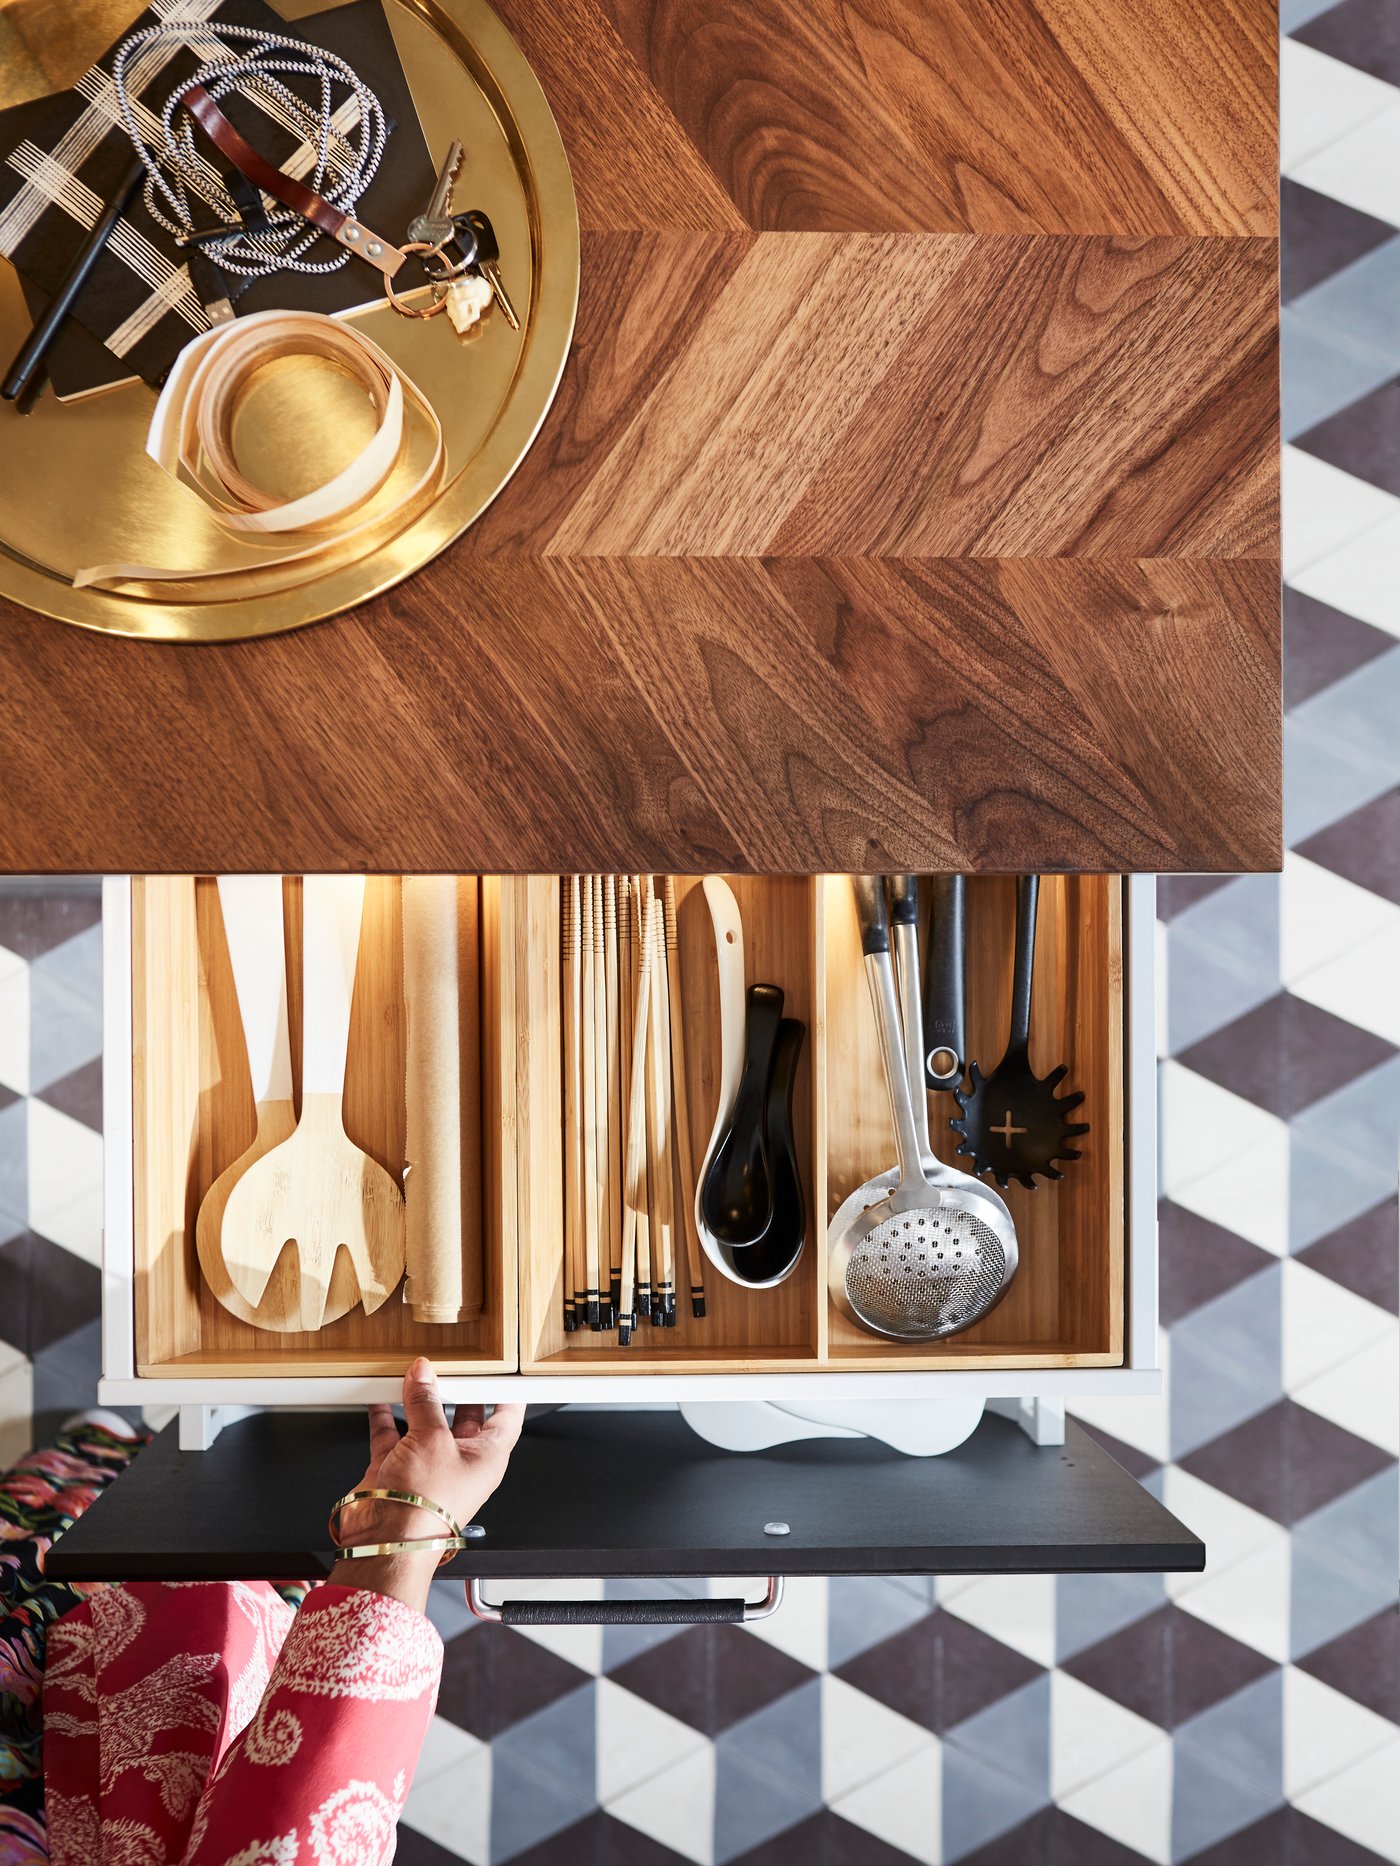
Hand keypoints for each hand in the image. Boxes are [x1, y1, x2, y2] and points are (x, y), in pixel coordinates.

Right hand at [333, 1357, 523, 1611]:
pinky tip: (380, 1396)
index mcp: (486, 1456)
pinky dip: (385, 1415)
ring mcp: (427, 1466)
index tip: (499, 1366)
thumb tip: (423, 1374)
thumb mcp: (432, 1439)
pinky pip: (392, 1435)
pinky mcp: (397, 1470)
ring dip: (417, 1399)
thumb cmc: (424, 1509)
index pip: (506, 1416)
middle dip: (455, 1389)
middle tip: (448, 1361)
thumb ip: (425, 1401)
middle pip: (463, 1415)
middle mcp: (459, 1460)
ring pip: (425, 1422)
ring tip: (412, 1372)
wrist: (384, 1542)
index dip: (504, 1389)